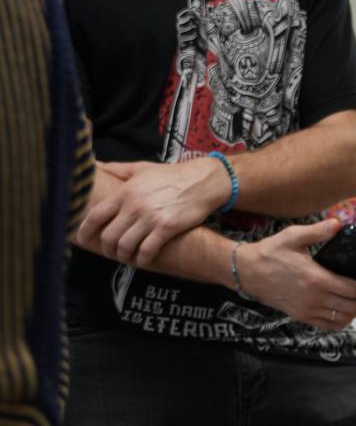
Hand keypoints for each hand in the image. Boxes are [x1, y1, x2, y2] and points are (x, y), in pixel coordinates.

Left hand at [78, 158, 229, 266]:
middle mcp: (134, 206)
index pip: (95, 216)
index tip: (82, 240)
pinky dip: (142, 260)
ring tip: (126, 257)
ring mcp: (150, 218)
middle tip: (110, 252)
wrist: (202, 181)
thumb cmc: (171, 175)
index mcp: (125, 192)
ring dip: (124, 256)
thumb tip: (95, 164)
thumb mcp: (141, 168)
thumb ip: (117, 169)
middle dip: (107, 248)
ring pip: (126, 246)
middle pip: (109, 236)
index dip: (85, 231)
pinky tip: (143, 260)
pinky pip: (148, 250)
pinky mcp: (167, 228)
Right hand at [237, 219, 355, 329]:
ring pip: (343, 318)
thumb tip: (339, 224)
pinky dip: (342, 321)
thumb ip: (319, 231)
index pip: (354, 289)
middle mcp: (314, 299)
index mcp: (317, 279)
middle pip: (352, 306)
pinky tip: (346, 312)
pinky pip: (328, 325)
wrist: (246, 271)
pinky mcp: (300, 316)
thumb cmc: (270, 252)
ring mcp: (307, 310)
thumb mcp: (294, 236)